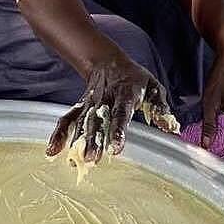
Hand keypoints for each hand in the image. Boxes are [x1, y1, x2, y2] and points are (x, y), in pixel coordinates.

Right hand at [46, 57, 172, 162]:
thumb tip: (170, 127)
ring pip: (82, 121)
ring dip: (77, 140)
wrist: (108, 62)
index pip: (121, 112)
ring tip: (75, 161)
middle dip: (93, 140)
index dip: (118, 130)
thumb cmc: (136, 79)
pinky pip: (69, 119)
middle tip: (91, 159)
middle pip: (98, 120)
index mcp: (125, 93)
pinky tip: (53, 150)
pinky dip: (59, 133)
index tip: (115, 148)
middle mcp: (105, 99)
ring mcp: (90, 103)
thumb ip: (160, 107)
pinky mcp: (81, 106)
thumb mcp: (153, 87)